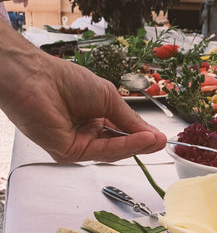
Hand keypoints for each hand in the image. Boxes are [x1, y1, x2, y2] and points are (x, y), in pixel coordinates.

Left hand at [0, 22, 166, 162]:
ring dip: (136, 146)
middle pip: (119, 145)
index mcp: (96, 117)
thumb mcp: (109, 98)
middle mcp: (87, 132)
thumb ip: (129, 119)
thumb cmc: (68, 81)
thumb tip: (152, 133)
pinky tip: (140, 140)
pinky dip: (123, 147)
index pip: (122, 132)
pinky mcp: (69, 153)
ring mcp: (78, 144)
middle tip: (161, 142)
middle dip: (142, 143)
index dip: (142, 135)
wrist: (38, 80)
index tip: (160, 137)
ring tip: (155, 140)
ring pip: (112, 151)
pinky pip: (101, 152)